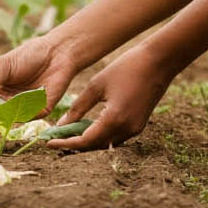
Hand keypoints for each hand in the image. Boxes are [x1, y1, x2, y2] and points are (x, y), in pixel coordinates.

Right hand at [0, 34, 77, 115]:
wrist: (57, 51)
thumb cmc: (30, 54)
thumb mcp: (4, 65)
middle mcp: (11, 102)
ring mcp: (26, 108)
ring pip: (11, 118)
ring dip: (6, 112)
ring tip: (4, 100)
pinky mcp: (41, 110)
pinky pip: (29, 117)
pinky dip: (23, 111)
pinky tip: (20, 100)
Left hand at [47, 42, 172, 150]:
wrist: (159, 61)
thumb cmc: (127, 67)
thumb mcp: (97, 84)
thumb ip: (79, 107)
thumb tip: (61, 125)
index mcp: (114, 119)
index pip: (84, 142)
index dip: (65, 144)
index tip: (48, 143)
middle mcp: (126, 129)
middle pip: (95, 146)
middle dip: (75, 145)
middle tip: (56, 139)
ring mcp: (135, 128)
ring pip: (106, 143)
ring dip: (89, 141)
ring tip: (70, 133)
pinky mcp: (139, 124)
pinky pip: (116, 136)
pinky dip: (102, 135)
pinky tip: (90, 126)